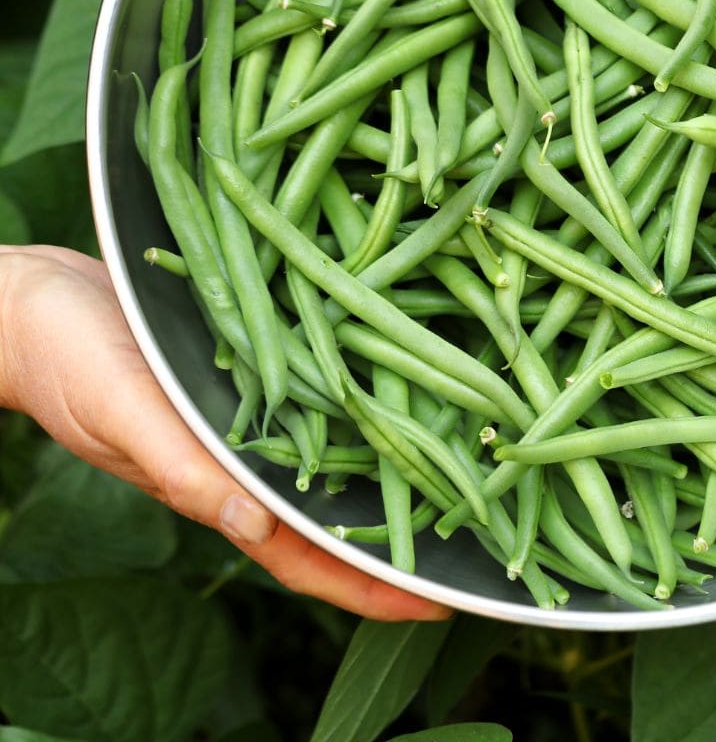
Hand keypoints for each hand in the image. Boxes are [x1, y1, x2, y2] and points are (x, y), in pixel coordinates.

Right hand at [0, 245, 450, 622]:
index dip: (370, 587)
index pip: (306, 558)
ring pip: (335, 459)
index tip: (439, 605)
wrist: (37, 300)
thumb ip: (185, 471)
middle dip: (400, 534)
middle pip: (336, 515)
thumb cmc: (68, 360)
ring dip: (391, 470)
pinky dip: (361, 406)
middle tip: (480, 535)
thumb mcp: (124, 414)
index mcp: (215, 487)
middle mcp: (244, 460)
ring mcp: (249, 418)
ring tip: (463, 470)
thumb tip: (253, 527)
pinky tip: (403, 391)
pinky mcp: (250, 369)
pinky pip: (318, 397)